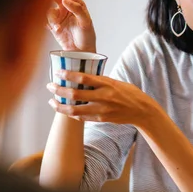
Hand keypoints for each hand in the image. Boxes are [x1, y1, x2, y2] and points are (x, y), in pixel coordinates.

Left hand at [46, 70, 161, 126]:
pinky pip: (81, 117)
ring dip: (60, 106)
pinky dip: (71, 113)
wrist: (142, 110)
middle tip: (50, 86)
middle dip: (59, 90)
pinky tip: (65, 109)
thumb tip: (83, 77)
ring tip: (52, 101)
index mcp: (107, 84)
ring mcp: (102, 109)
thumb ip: (100, 81)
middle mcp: (103, 97)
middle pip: (75, 94)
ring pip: (74, 109)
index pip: (84, 78)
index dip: (68, 75)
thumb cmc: (130, 93)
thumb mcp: (116, 82)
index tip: (58, 72)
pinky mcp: (101, 119)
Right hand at [47, 0, 96, 51]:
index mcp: (76, 5)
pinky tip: (56, 29)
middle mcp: (67, 9)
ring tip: (57, 27)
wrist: (82, 52)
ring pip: (49, 11)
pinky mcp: (53, 26)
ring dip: (51, 18)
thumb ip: (76, 9)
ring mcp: (59, 17)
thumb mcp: (85, 22)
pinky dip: (49, 25)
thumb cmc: (87, 37)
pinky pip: (46, 21)